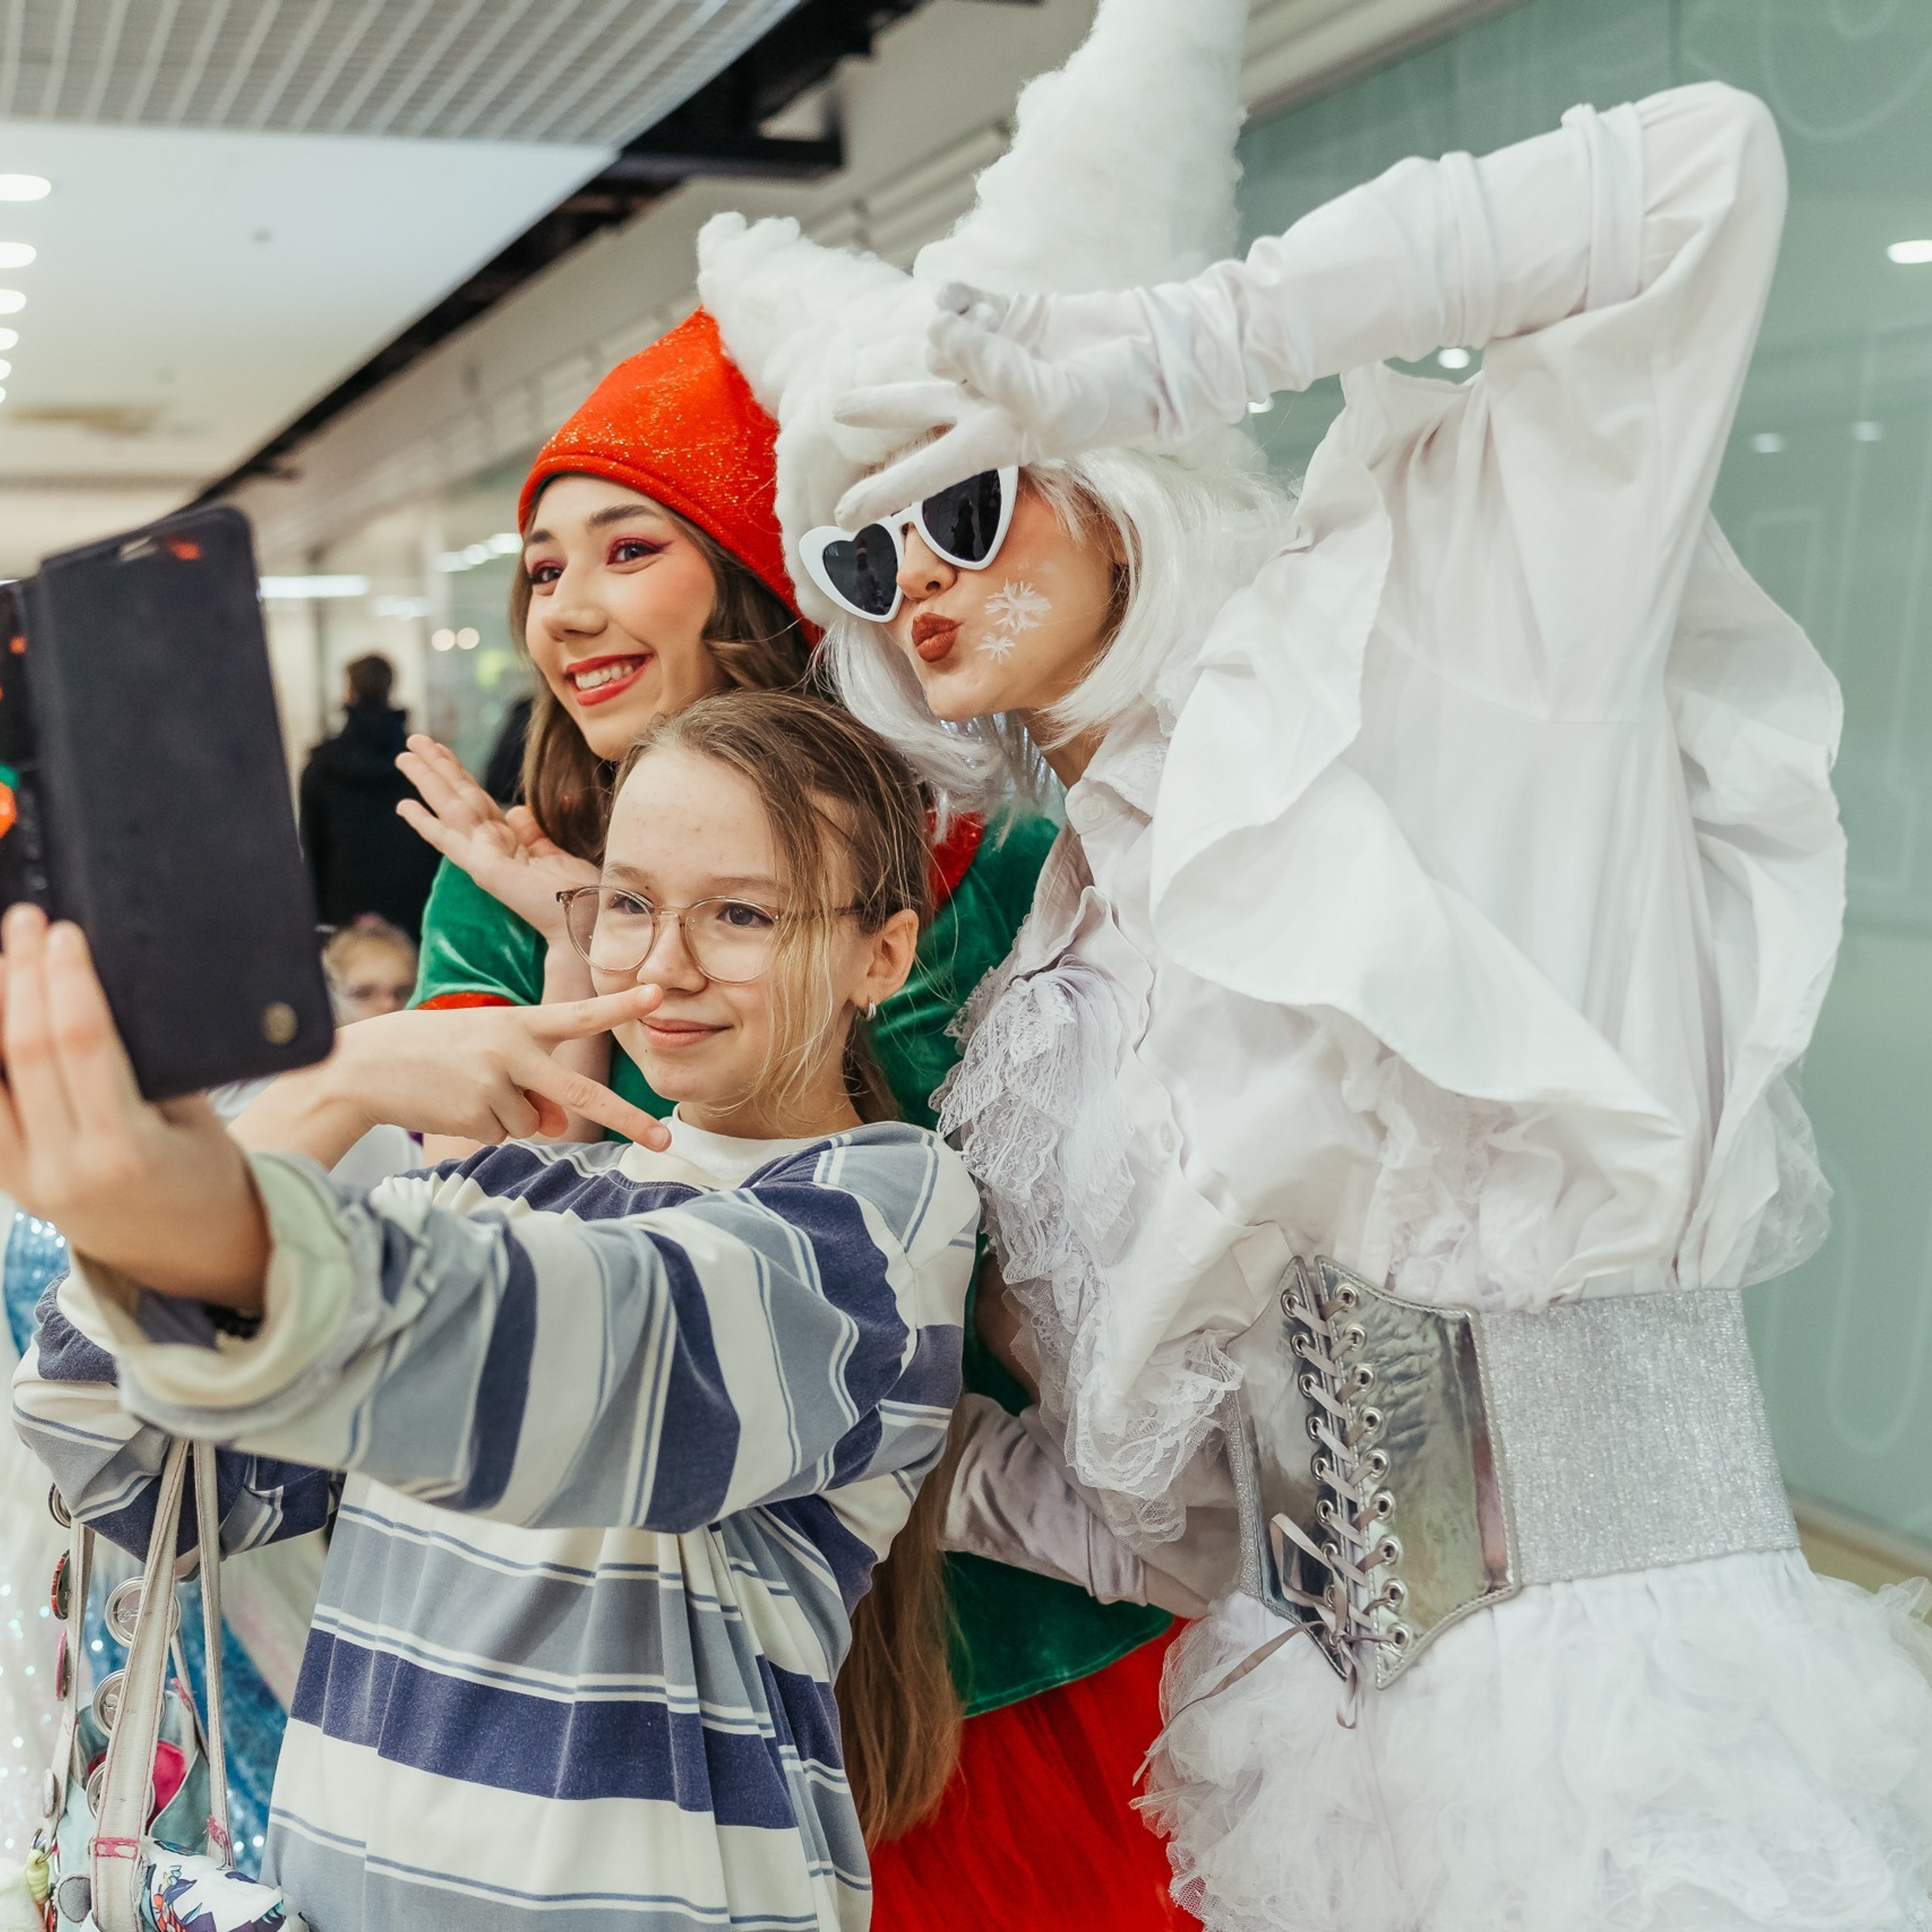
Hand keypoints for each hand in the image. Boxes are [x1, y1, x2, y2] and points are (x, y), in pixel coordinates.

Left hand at [0, 906, 269, 1307]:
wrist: (188, 1253)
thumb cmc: (205, 1179)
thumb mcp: (199, 1120)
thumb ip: (150, 1067)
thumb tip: (103, 994)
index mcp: (127, 1152)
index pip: (80, 1045)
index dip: (67, 982)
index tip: (64, 935)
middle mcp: (65, 1168)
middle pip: (23, 1051)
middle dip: (22, 976)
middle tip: (25, 926)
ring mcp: (27, 1179)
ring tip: (2, 958)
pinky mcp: (7, 1180)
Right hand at [233, 989, 674, 1164]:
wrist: (362, 1069)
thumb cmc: (430, 1051)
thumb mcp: (485, 1049)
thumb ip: (530, 1077)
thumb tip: (560, 1124)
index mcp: (516, 1022)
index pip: (578, 1013)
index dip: (620, 1004)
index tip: (657, 994)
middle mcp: (512, 1051)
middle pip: (582, 1091)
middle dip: (627, 1118)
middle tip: (666, 1138)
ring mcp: (496, 1086)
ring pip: (534, 1121)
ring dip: (508, 1115)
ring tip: (464, 1089)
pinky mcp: (478, 1117)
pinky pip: (505, 1135)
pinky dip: (486, 1128)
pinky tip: (453, 1104)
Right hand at [395, 735, 595, 938]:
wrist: (586, 920)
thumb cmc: (578, 893)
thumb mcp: (555, 853)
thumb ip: (533, 833)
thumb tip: (518, 810)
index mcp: (509, 843)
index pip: (477, 800)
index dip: (459, 774)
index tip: (440, 751)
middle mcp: (491, 848)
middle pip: (459, 797)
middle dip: (437, 767)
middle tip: (414, 739)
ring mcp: (484, 857)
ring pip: (450, 809)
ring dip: (428, 781)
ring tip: (404, 755)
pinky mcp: (484, 868)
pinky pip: (449, 841)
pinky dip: (426, 823)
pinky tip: (404, 806)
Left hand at [834, 281, 1169, 528]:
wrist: (1159, 350)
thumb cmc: (1114, 396)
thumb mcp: (1052, 401)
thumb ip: (992, 369)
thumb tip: (937, 326)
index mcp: (994, 442)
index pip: (927, 470)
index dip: (883, 494)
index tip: (841, 518)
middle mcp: (986, 403)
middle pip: (915, 406)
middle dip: (878, 406)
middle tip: (840, 410)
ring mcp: (994, 358)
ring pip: (940, 343)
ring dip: (963, 337)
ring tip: (1002, 339)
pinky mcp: (1006, 314)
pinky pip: (960, 301)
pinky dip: (964, 301)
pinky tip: (978, 305)